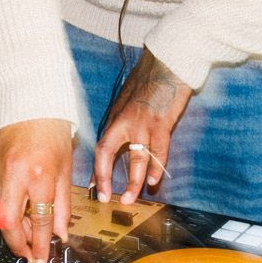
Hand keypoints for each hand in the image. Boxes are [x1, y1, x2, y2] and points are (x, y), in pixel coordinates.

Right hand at [0, 119, 71, 262]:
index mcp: (38, 175)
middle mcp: (14, 176)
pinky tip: (19, 214)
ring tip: (29, 235)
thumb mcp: (65, 169)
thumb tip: (60, 233)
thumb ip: (62, 205)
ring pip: (1, 213)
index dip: (40, 244)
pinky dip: (8, 210)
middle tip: (29, 257)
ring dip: (15, 228)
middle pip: (9, 223)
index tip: (42, 259)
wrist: (28, 104)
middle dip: (18, 245)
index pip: (39, 219)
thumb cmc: (51, 133)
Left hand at [93, 48, 191, 204]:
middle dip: (104, 179)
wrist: (167, 64)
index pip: (100, 148)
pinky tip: (154, 181)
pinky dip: (156, 167)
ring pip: (136, 159)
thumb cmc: (149, 81)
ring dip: (133, 182)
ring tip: (130, 198)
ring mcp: (142, 124)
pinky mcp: (161, 123)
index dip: (96, 170)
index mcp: (115, 118)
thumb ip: (123, 121)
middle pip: (107, 154)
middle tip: (104, 199)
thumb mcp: (127, 100)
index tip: (94, 188)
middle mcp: (124, 122)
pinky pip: (158, 151)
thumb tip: (118, 142)